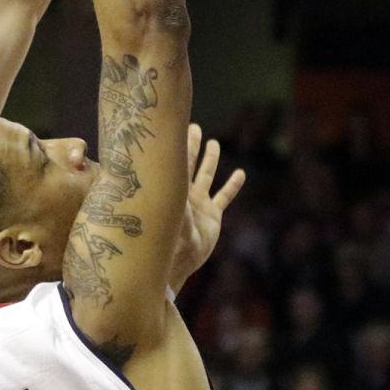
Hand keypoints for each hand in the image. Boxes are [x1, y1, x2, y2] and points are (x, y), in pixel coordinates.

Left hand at [170, 124, 245, 292]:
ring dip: (211, 159)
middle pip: (190, 163)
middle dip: (192, 145)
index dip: (177, 145)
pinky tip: (240, 174)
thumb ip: (165, 199)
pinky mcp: (213, 216)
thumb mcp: (164, 215)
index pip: (175, 162)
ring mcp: (200, 204)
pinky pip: (224, 197)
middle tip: (193, 127)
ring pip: (207, 176)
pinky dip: (232, 186)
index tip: (176, 125)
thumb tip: (150, 177)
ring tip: (213, 143)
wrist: (177, 263)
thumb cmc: (165, 240)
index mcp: (172, 190)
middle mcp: (185, 193)